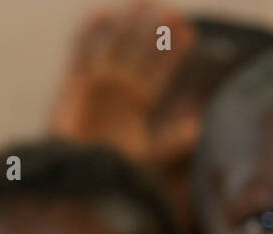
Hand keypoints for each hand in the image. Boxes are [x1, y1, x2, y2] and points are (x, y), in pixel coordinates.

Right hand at [49, 1, 197, 165]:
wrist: (76, 177)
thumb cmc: (111, 169)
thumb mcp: (147, 155)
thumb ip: (172, 141)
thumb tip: (198, 127)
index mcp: (140, 101)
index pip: (161, 67)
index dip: (174, 50)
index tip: (188, 32)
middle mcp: (120, 88)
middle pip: (140, 51)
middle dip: (153, 30)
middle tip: (169, 10)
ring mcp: (97, 85)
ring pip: (114, 47)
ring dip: (125, 26)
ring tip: (141, 2)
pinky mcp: (74, 87)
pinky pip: (80, 55)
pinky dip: (87, 37)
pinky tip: (99, 16)